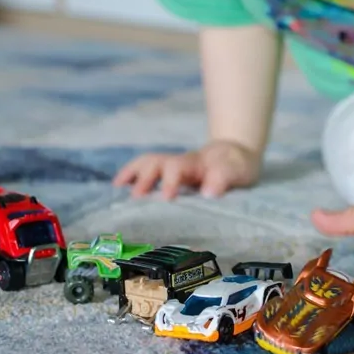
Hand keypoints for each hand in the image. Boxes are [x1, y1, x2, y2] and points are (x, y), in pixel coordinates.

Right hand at [112, 140, 260, 199]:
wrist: (235, 153)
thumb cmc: (236, 165)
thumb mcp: (237, 171)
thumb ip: (224, 178)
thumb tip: (208, 193)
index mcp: (195, 164)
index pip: (177, 168)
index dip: (170, 181)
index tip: (166, 198)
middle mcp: (179, 163)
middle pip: (156, 163)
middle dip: (144, 179)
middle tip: (135, 199)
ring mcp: (172, 167)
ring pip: (148, 163)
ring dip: (131, 173)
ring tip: (116, 188)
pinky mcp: (169, 174)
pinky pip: (146, 170)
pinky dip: (130, 175)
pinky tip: (118, 187)